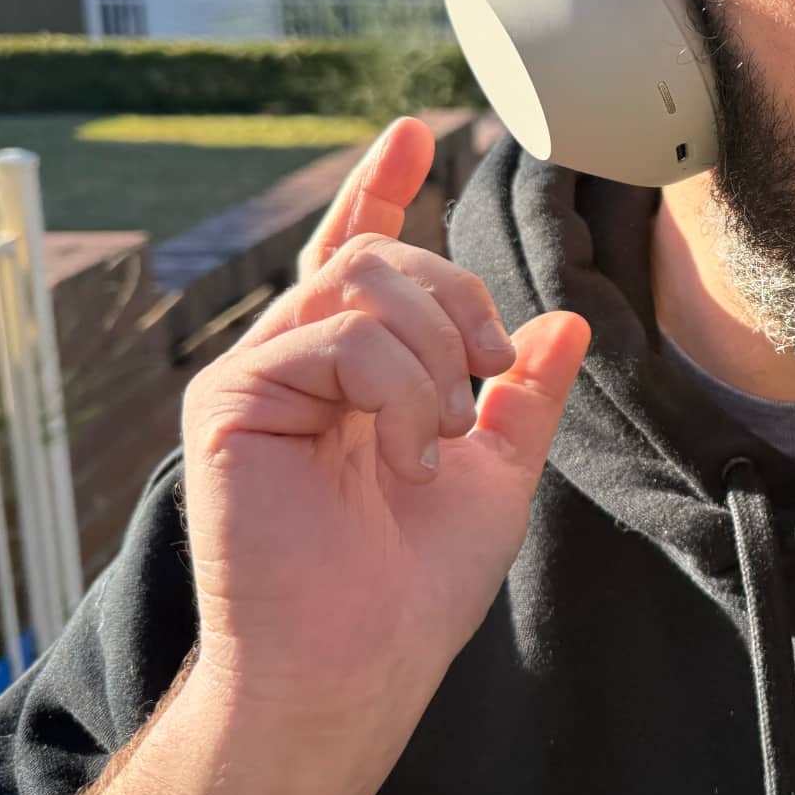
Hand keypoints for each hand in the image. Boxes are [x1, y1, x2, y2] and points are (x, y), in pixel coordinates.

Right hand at [179, 116, 588, 730]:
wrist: (360, 661)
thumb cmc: (415, 584)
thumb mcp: (499, 472)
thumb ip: (525, 394)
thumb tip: (565, 319)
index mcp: (355, 370)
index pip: (363, 254)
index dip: (384, 190)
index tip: (416, 134)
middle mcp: (299, 359)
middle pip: (383, 257)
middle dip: (460, 304)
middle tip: (484, 384)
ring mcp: (259, 374)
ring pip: (364, 281)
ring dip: (434, 356)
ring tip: (438, 438)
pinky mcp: (230, 398)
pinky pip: (337, 334)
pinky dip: (397, 388)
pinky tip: (404, 454)